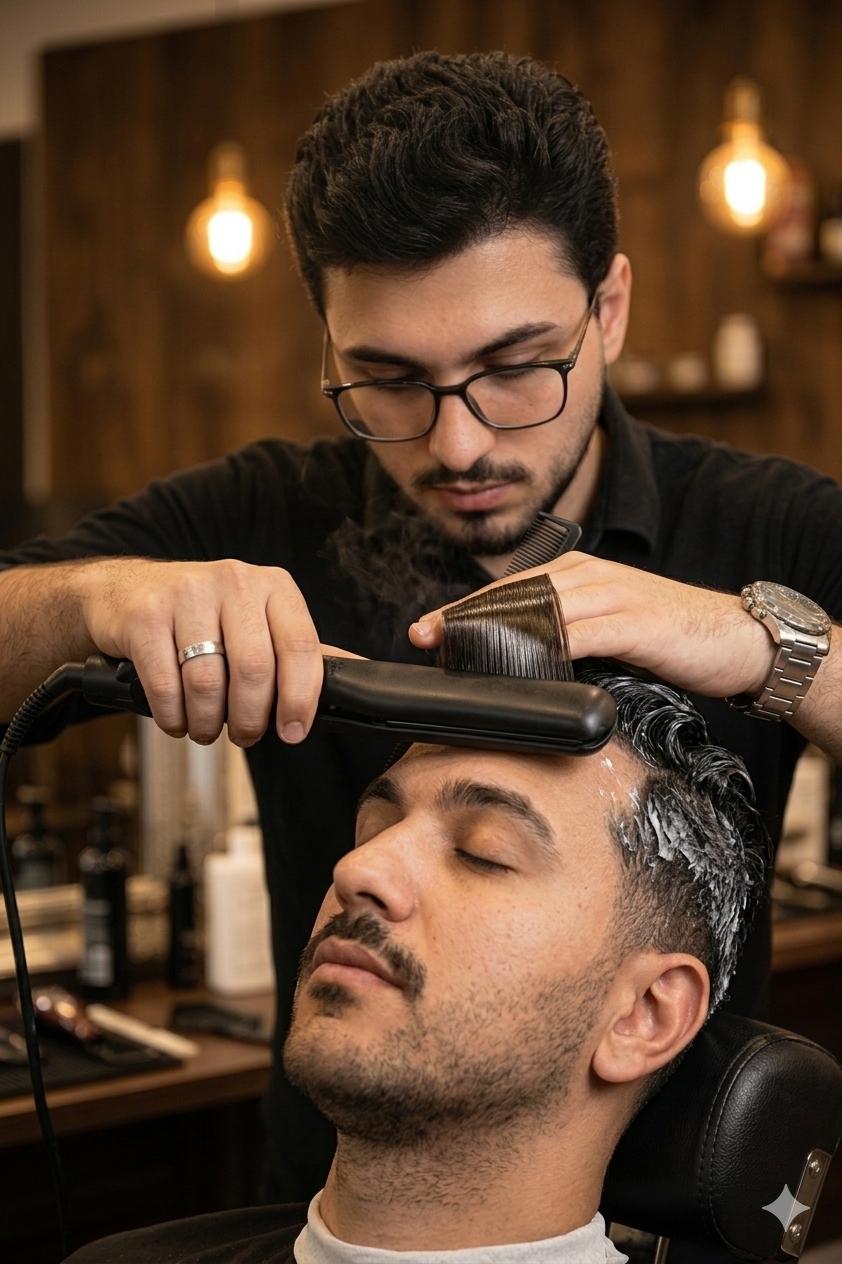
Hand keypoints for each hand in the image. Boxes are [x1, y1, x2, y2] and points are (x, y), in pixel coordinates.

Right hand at [77, 557, 354, 745]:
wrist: (124, 592)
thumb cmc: (204, 615)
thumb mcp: (259, 620)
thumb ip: (302, 650)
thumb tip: (360, 674)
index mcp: (273, 586)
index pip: (301, 646)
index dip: (300, 698)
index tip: (293, 731)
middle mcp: (234, 581)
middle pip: (254, 669)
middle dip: (250, 718)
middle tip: (244, 735)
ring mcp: (186, 594)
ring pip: (208, 682)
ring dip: (208, 723)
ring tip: (206, 728)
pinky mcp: (145, 615)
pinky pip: (165, 685)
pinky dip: (173, 717)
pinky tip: (177, 719)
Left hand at [409, 553, 775, 698]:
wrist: (739, 639)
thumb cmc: (669, 640)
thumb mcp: (607, 634)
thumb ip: (566, 640)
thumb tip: (519, 668)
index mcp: (577, 574)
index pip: (507, 590)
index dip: (463, 610)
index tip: (426, 630)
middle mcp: (588, 575)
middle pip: (512, 595)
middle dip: (465, 617)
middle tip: (425, 637)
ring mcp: (611, 595)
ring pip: (538, 608)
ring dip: (494, 631)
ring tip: (458, 652)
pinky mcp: (632, 621)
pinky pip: (579, 632)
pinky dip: (547, 648)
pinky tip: (522, 664)